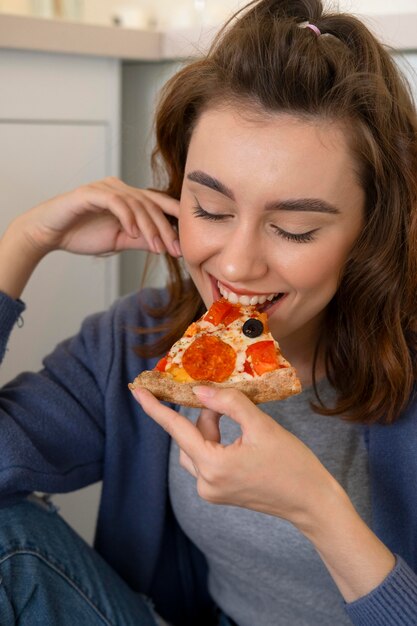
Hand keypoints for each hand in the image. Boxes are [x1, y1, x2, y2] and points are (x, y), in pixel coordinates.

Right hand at [15, 176, 180, 257]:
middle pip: (151, 205)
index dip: (174, 220)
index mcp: (128, 198)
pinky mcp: (91, 193)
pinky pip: (115, 202)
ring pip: (136, 203)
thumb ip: (141, 240)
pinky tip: (134, 233)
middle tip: (175, 250)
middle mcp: (120, 188)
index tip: (187, 242)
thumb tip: (164, 245)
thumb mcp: (119, 241)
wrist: (50, 233)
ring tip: (157, 247)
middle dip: (166, 228)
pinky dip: (127, 217)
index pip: (158, 204)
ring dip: (149, 227)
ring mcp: (106, 188)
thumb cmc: (82, 234)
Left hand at [133, 385, 336, 530]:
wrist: (311, 501)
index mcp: (213, 466)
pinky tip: (240, 439)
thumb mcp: (261, 425)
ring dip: (210, 430)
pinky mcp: (219, 493)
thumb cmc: (291, 462)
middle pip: (188, 438)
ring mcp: (211, 491)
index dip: (155, 408)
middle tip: (227, 403)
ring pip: (196, 449)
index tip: (137, 390)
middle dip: (204, 417)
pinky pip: (205, 461)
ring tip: (239, 422)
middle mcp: (206, 483)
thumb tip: (199, 391)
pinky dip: (215, 443)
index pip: (176, 430)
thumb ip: (228, 403)